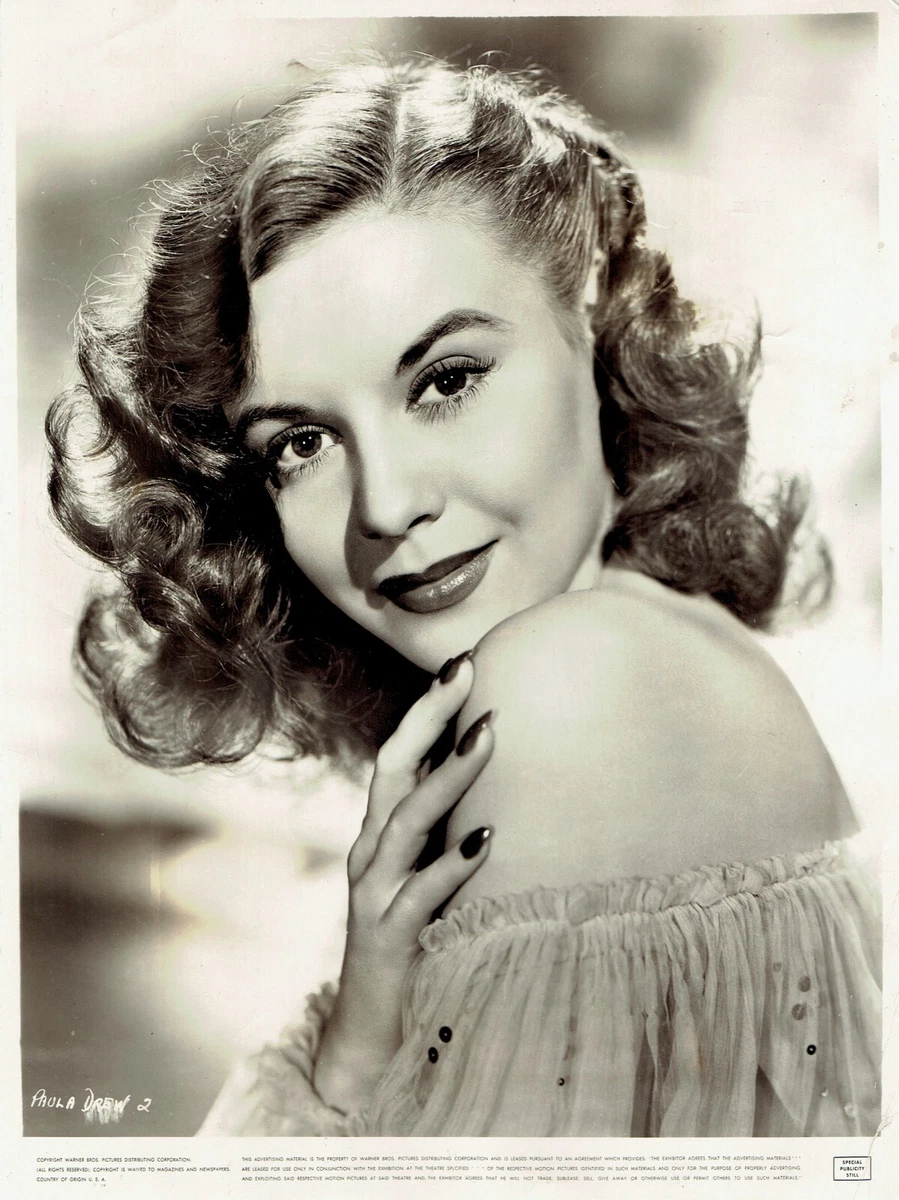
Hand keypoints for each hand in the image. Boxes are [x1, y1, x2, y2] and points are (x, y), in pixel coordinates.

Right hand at [313, 652, 493, 1112]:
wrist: (372, 1027)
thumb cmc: (412, 939)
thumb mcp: (426, 872)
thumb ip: (446, 828)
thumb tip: (491, 776)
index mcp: (381, 831)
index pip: (399, 756)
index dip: (426, 709)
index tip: (463, 663)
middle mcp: (371, 850)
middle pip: (393, 769)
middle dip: (429, 717)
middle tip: (469, 672)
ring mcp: (374, 891)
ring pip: (406, 820)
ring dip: (449, 776)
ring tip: (490, 736)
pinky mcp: (387, 934)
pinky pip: (420, 894)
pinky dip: (451, 864)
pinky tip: (487, 840)